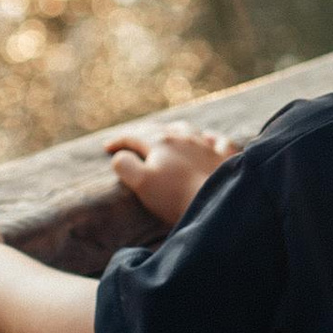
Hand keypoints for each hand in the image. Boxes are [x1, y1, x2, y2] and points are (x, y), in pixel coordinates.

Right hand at [105, 124, 242, 226]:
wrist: (214, 203)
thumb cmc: (174, 196)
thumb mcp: (141, 183)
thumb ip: (125, 166)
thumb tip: (119, 156)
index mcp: (159, 143)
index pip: (134, 137)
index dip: (119, 141)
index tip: (107, 147)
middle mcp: (183, 138)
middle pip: (159, 130)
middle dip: (144, 133)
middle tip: (134, 139)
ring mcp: (206, 146)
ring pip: (187, 129)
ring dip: (175, 130)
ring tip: (169, 132)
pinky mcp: (224, 157)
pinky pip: (219, 141)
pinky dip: (212, 138)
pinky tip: (209, 139)